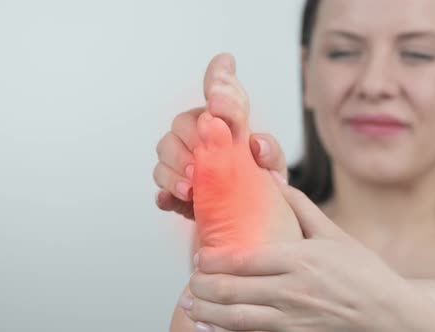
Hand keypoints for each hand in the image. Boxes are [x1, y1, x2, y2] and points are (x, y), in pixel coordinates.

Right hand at [153, 54, 288, 218]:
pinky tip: (174, 198)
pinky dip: (165, 192)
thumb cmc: (260, 192)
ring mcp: (184, 164)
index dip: (220, 78)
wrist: (247, 228)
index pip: (221, 92)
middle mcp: (201, 137)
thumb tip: (256, 143)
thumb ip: (270, 154)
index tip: (225, 64)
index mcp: (227, 125)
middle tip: (205, 159)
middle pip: (183, 122)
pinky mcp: (174, 194)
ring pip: (165, 151)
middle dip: (191, 138)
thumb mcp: (274, 173)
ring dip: (176, 167)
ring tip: (193, 187)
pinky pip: (160, 186)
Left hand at [183, 178, 434, 331]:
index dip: (213, 261)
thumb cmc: (366, 276)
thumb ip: (301, 208)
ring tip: (192, 308)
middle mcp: (290, 290)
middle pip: (231, 290)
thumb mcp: (335, 235)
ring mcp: (292, 319)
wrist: (391, 316)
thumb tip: (275, 180)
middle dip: (202, 288)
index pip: (241, 259)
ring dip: (207, 314)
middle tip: (191, 285)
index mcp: (298, 259)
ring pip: (235, 318)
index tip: (200, 259)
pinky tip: (214, 331)